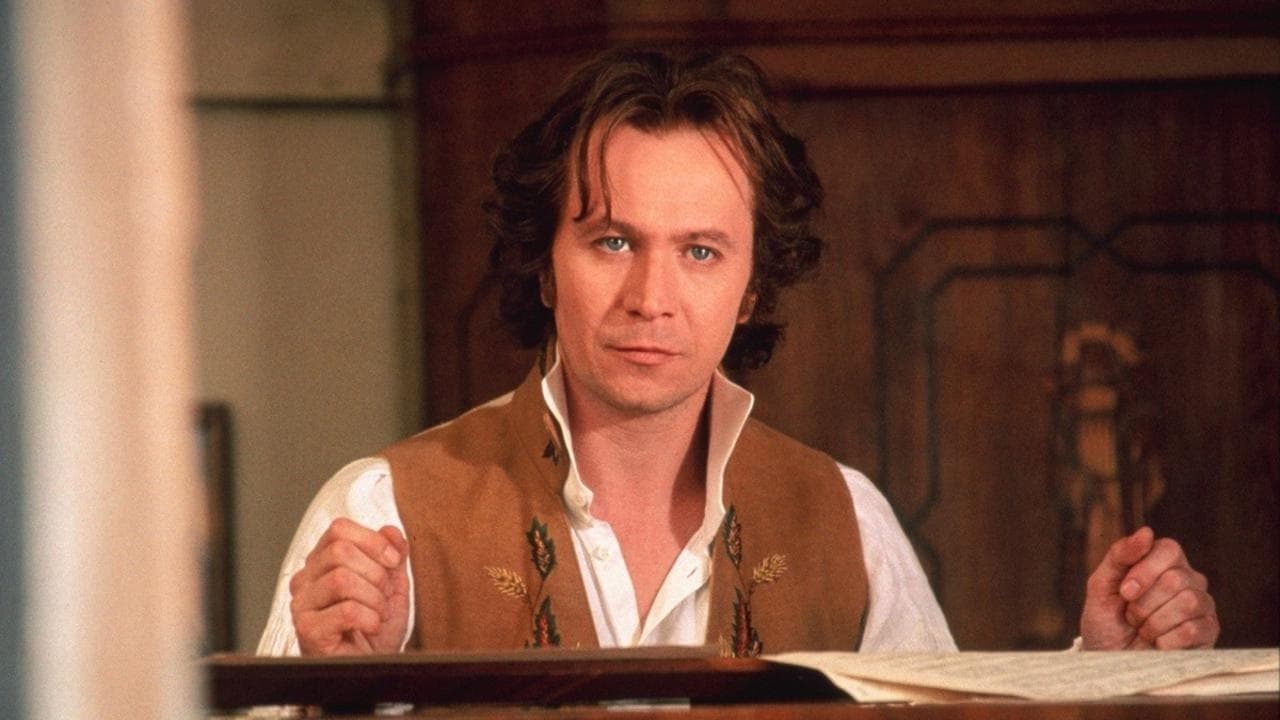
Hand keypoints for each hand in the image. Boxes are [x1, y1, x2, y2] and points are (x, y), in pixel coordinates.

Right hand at [289, 518, 410, 655]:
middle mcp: (305, 579)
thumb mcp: (392, 587)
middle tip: (383, 595)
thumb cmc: (376, 630)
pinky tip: (370, 628)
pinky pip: (345, 610)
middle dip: (376, 572)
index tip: (393, 561)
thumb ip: (393, 555)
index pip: (339, 529)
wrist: (371, 671)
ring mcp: (302, 605)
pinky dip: (369, 618)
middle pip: (340, 551)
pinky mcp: (307, 630)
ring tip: (377, 614)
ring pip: (341, 579)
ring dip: (374, 598)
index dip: (372, 540)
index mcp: (322, 562)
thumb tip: (391, 530)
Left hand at [1080, 526, 1217, 649]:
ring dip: (1154, 622)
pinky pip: (1193, 630)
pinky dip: (1166, 640)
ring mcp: (1202, 606)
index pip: (1169, 550)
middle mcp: (1188, 579)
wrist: (1109, 660)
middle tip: (1131, 616)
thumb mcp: (1101, 585)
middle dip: (1143, 603)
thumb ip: (1119, 555)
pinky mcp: (1208, 633)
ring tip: (1144, 630)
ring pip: (1187, 603)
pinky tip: (1158, 644)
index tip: (1124, 592)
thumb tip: (1146, 532)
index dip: (1144, 572)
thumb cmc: (1106, 620)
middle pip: (1176, 579)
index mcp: (1163, 562)